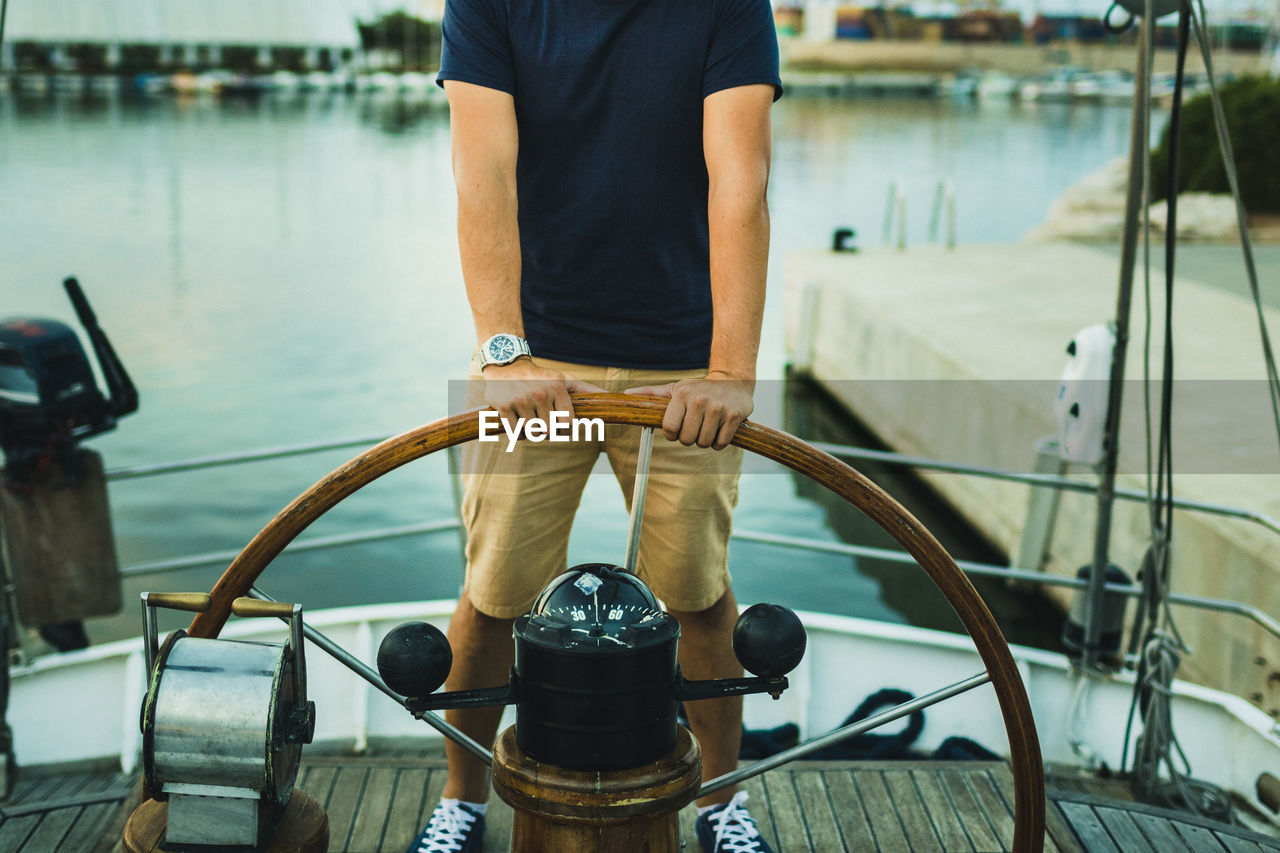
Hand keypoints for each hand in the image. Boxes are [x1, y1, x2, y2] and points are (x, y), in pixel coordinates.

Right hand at [482, 358, 603, 422]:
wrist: (507, 365)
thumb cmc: (540, 377)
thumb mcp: (564, 379)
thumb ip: (586, 389)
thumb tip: (608, 396)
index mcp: (557, 387)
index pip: (567, 424)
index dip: (564, 429)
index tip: (558, 424)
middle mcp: (540, 393)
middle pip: (550, 431)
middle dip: (547, 430)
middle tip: (541, 420)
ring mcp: (520, 400)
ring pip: (532, 434)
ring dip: (531, 432)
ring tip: (530, 419)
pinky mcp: (503, 406)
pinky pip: (515, 433)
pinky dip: (517, 433)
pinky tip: (518, 420)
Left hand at [624, 373, 753, 449]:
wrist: (733, 382)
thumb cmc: (698, 389)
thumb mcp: (674, 388)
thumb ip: (650, 393)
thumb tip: (625, 394)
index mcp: (682, 394)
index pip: (669, 428)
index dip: (672, 434)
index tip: (677, 430)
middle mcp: (700, 400)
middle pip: (686, 439)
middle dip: (689, 438)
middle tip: (694, 428)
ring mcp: (718, 408)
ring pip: (704, 443)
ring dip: (704, 441)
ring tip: (707, 427)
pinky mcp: (734, 416)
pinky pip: (720, 444)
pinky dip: (718, 443)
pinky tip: (719, 430)